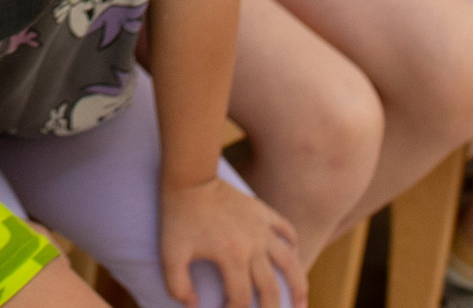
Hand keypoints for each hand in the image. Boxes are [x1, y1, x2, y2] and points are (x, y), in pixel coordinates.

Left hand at [158, 176, 301, 307]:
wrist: (190, 177)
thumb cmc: (178, 216)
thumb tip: (192, 306)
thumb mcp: (169, 253)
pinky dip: (293, 245)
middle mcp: (254, 246)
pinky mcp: (263, 212)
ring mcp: (262, 228)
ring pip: (290, 262)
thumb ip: (178, 285)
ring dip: (299, 286)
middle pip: (270, 288)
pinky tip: (296, 256)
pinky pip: (286, 230)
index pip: (241, 299)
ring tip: (302, 304)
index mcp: (232, 257)